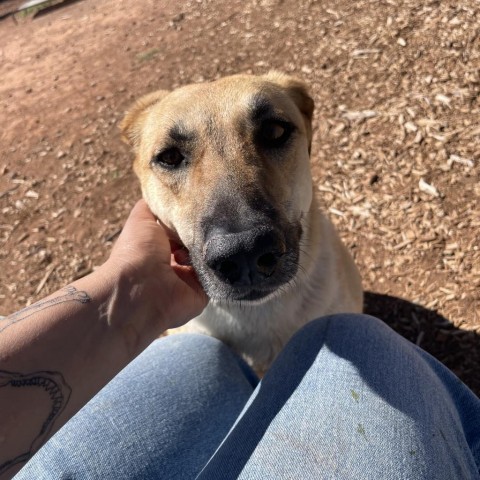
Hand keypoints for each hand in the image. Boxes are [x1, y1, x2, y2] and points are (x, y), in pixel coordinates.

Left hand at [101, 200, 207, 332]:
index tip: (201, 205)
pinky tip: (221, 249)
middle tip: (214, 218)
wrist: (141, 288)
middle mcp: (172, 265)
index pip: (178, 231)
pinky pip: (216, 276)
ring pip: (207, 258)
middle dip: (202, 232)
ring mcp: (188, 280)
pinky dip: (219, 264)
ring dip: (210, 247)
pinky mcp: (202, 293)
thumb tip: (164, 193)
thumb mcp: (141, 218)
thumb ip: (152, 206)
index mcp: (157, 249)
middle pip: (195, 244)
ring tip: (214, 234)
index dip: (187, 219)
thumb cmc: (137, 251)